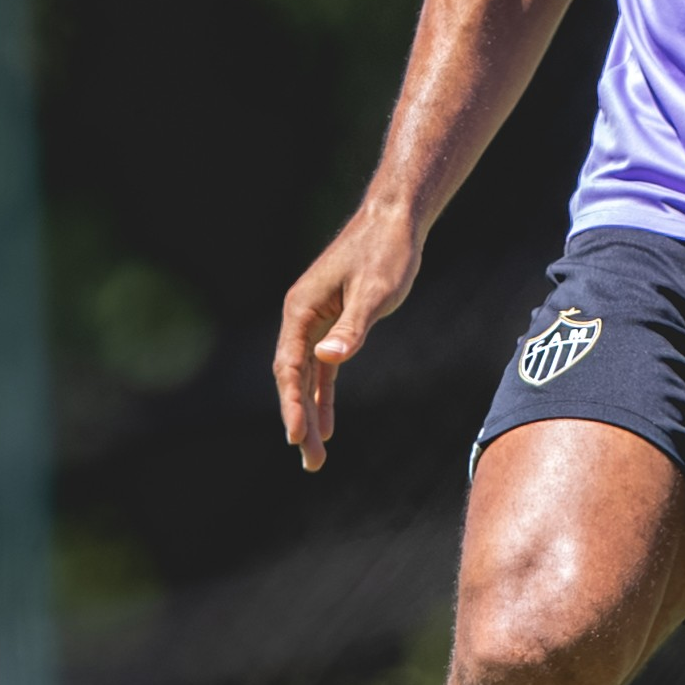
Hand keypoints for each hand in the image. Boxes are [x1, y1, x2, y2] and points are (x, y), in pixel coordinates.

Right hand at [275, 203, 421, 473]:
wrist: (395, 221)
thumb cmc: (385, 252)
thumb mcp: (374, 291)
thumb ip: (352, 327)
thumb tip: (328, 357)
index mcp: (301, 309)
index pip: (290, 366)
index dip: (292, 404)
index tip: (298, 437)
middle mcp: (301, 317)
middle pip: (293, 378)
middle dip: (299, 420)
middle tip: (310, 462)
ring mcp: (315, 322)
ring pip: (306, 378)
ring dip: (310, 414)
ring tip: (315, 457)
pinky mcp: (333, 324)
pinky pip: (323, 369)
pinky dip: (323, 396)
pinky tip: (328, 425)